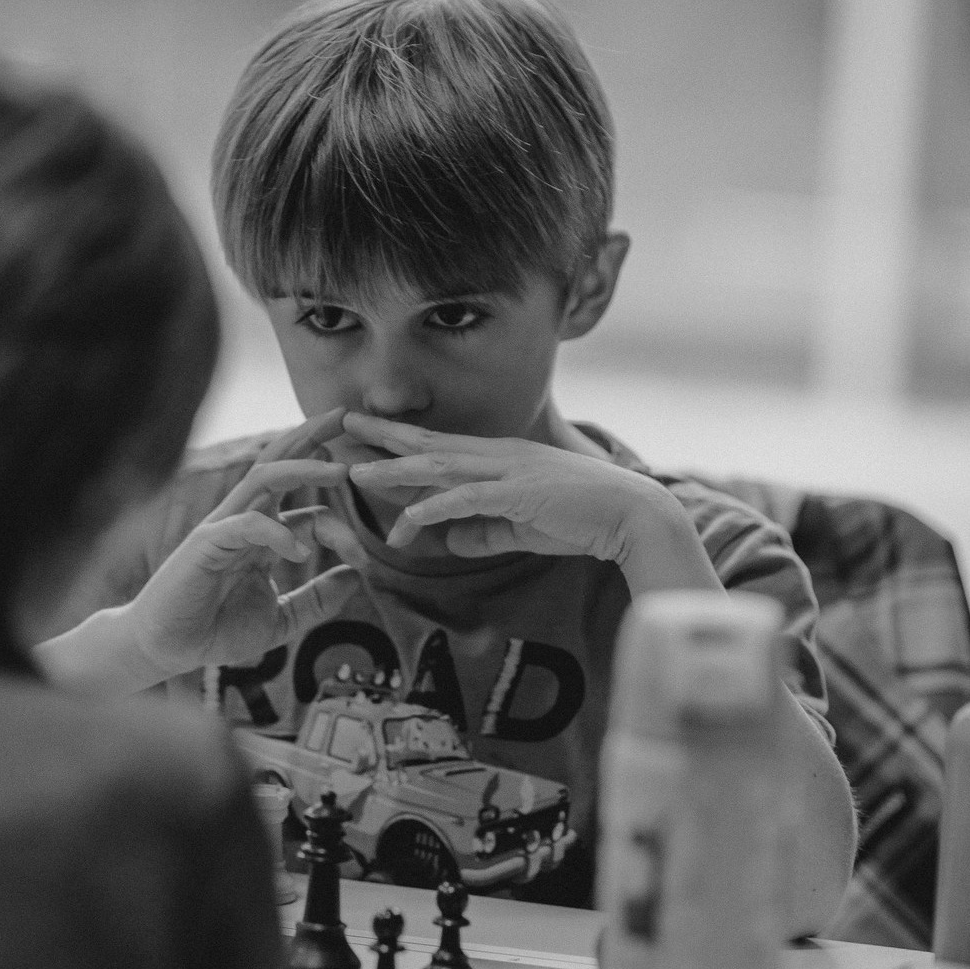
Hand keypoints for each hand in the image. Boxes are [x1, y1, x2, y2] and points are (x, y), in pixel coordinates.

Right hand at [125, 410, 367, 676]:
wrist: (168, 649)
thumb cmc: (217, 630)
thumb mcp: (281, 619)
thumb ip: (316, 600)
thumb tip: (357, 577)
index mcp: (264, 536)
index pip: (312, 513)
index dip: (343, 530)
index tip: (365, 559)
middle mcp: (245, 521)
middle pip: (281, 465)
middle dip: (313, 438)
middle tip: (348, 417)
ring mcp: (224, 528)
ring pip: (263, 480)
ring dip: (302, 468)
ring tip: (338, 470)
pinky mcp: (205, 546)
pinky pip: (243, 525)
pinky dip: (274, 531)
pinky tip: (299, 552)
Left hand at [342, 413, 721, 593]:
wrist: (630, 516)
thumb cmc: (578, 520)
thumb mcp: (519, 528)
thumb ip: (482, 532)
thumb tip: (446, 543)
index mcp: (496, 459)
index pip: (436, 448)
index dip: (396, 441)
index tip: (359, 437)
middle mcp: (497, 456)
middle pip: (428, 444)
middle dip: (381, 436)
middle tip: (339, 426)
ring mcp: (508, 471)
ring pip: (440, 467)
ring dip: (397, 469)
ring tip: (358, 470)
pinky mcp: (520, 494)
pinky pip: (469, 499)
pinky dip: (437, 506)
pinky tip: (409, 515)